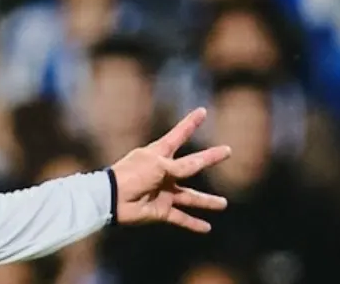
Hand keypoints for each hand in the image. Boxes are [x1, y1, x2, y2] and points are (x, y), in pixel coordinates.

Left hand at [109, 108, 231, 231]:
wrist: (111, 199)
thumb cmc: (132, 175)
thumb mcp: (158, 165)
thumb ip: (182, 166)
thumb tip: (201, 161)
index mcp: (158, 154)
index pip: (179, 135)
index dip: (190, 123)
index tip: (202, 111)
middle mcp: (163, 172)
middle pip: (192, 165)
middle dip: (208, 158)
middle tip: (227, 150)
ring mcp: (163, 192)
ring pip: (190, 197)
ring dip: (206, 201)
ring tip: (223, 204)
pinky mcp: (161, 210)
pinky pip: (181, 218)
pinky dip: (193, 223)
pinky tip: (207, 228)